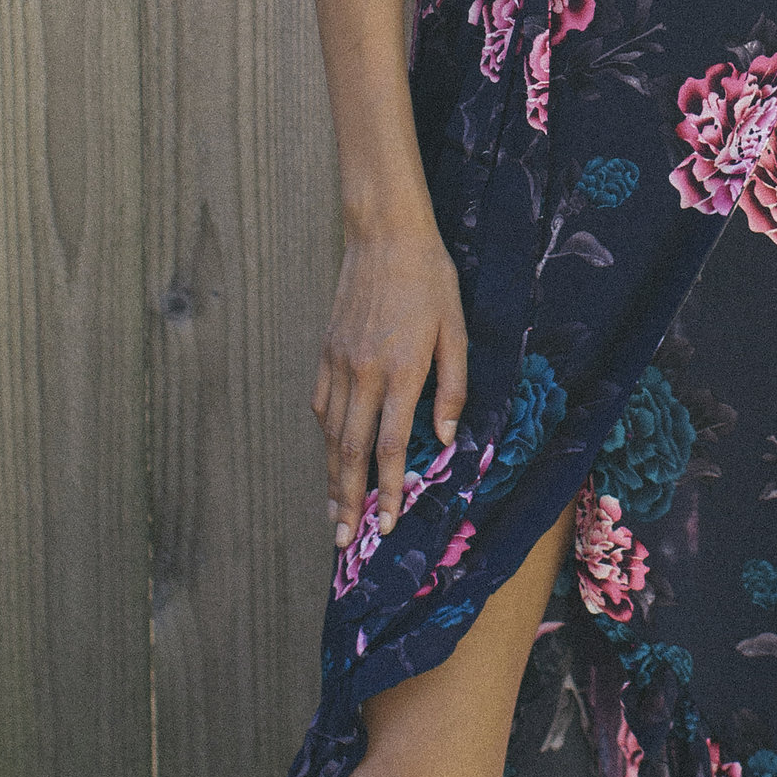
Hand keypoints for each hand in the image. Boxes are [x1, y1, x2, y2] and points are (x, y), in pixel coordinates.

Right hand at [314, 219, 469, 555]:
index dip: (389, 491)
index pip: (390, 446)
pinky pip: (321, 406)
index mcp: (400, 372)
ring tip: (332, 513)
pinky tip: (328, 457)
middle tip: (343, 541)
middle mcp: (362, 373)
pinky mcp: (326, 351)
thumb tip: (447, 440)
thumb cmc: (429, 280)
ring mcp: (338, 363)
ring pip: (329, 434)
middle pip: (349, 452)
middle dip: (347, 501)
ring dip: (330, 477)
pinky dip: (323, 439)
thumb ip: (453, 388)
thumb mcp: (456, 330)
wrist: (384, 236)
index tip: (387, 524)